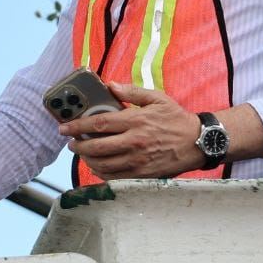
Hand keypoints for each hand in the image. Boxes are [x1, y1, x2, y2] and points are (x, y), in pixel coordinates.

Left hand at [59, 82, 203, 179]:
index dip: (77, 126)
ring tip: (82, 154)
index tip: (64, 127)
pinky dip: (101, 173)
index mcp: (136, 121)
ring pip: (103, 164)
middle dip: (78, 146)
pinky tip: (97, 166)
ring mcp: (138, 161)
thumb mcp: (157, 98)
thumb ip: (132, 91)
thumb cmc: (176, 118)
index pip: (98, 124)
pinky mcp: (143, 174)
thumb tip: (109, 85)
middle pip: (96, 147)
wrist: (198, 142)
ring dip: (87, 160)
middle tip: (71, 143)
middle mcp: (134, 142)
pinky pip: (115, 177)